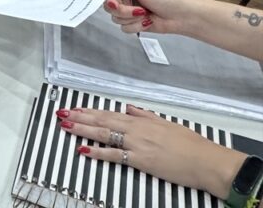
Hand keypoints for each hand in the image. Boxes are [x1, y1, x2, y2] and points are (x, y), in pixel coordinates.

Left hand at [58, 105, 244, 197]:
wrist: (207, 161)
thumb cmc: (191, 144)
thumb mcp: (167, 123)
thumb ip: (145, 115)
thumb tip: (129, 107)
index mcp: (142, 121)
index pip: (109, 113)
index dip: (90, 111)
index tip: (75, 108)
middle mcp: (136, 130)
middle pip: (102, 121)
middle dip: (79, 117)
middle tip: (61, 113)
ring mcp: (137, 144)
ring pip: (104, 134)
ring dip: (82, 130)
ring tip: (65, 126)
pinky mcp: (140, 160)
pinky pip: (115, 155)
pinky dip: (98, 152)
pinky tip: (83, 150)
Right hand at [94, 0, 199, 35]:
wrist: (181, 16)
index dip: (108, 0)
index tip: (115, 2)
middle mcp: (127, 0)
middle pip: (109, 8)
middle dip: (124, 10)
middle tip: (138, 9)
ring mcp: (131, 14)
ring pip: (117, 19)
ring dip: (132, 18)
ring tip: (146, 14)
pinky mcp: (135, 25)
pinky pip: (125, 29)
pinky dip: (137, 26)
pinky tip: (148, 22)